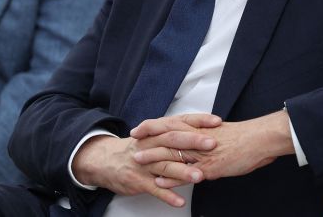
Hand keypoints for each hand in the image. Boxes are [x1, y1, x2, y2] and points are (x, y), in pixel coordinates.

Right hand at [71, 118, 217, 208]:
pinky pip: (155, 189)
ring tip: (199, 177)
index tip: (216, 121)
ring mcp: (144, 163)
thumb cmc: (137, 148)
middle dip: (193, 142)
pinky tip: (180, 201)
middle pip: (173, 141)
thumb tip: (203, 131)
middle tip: (212, 144)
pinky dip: (167, 196)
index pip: (180, 121)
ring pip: (165, 166)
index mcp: (157, 132)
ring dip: (183, 172)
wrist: (106, 160)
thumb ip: (175, 133)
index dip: (198, 121)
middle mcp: (151, 144)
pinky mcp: (139, 181)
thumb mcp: (153, 136)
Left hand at [132, 111, 294, 186]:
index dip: (154, 125)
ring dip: (154, 158)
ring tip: (138, 161)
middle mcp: (199, 138)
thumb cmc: (245, 137)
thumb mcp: (222, 132)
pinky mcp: (210, 168)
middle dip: (148, 139)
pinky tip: (160, 182)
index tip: (140, 127)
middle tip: (132, 142)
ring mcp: (203, 153)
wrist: (261, 139)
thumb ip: (207, 136)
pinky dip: (172, 178)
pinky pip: (187, 173)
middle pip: (168, 136)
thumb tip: (200, 138)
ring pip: (174, 154)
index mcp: (201, 128)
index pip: (172, 123)